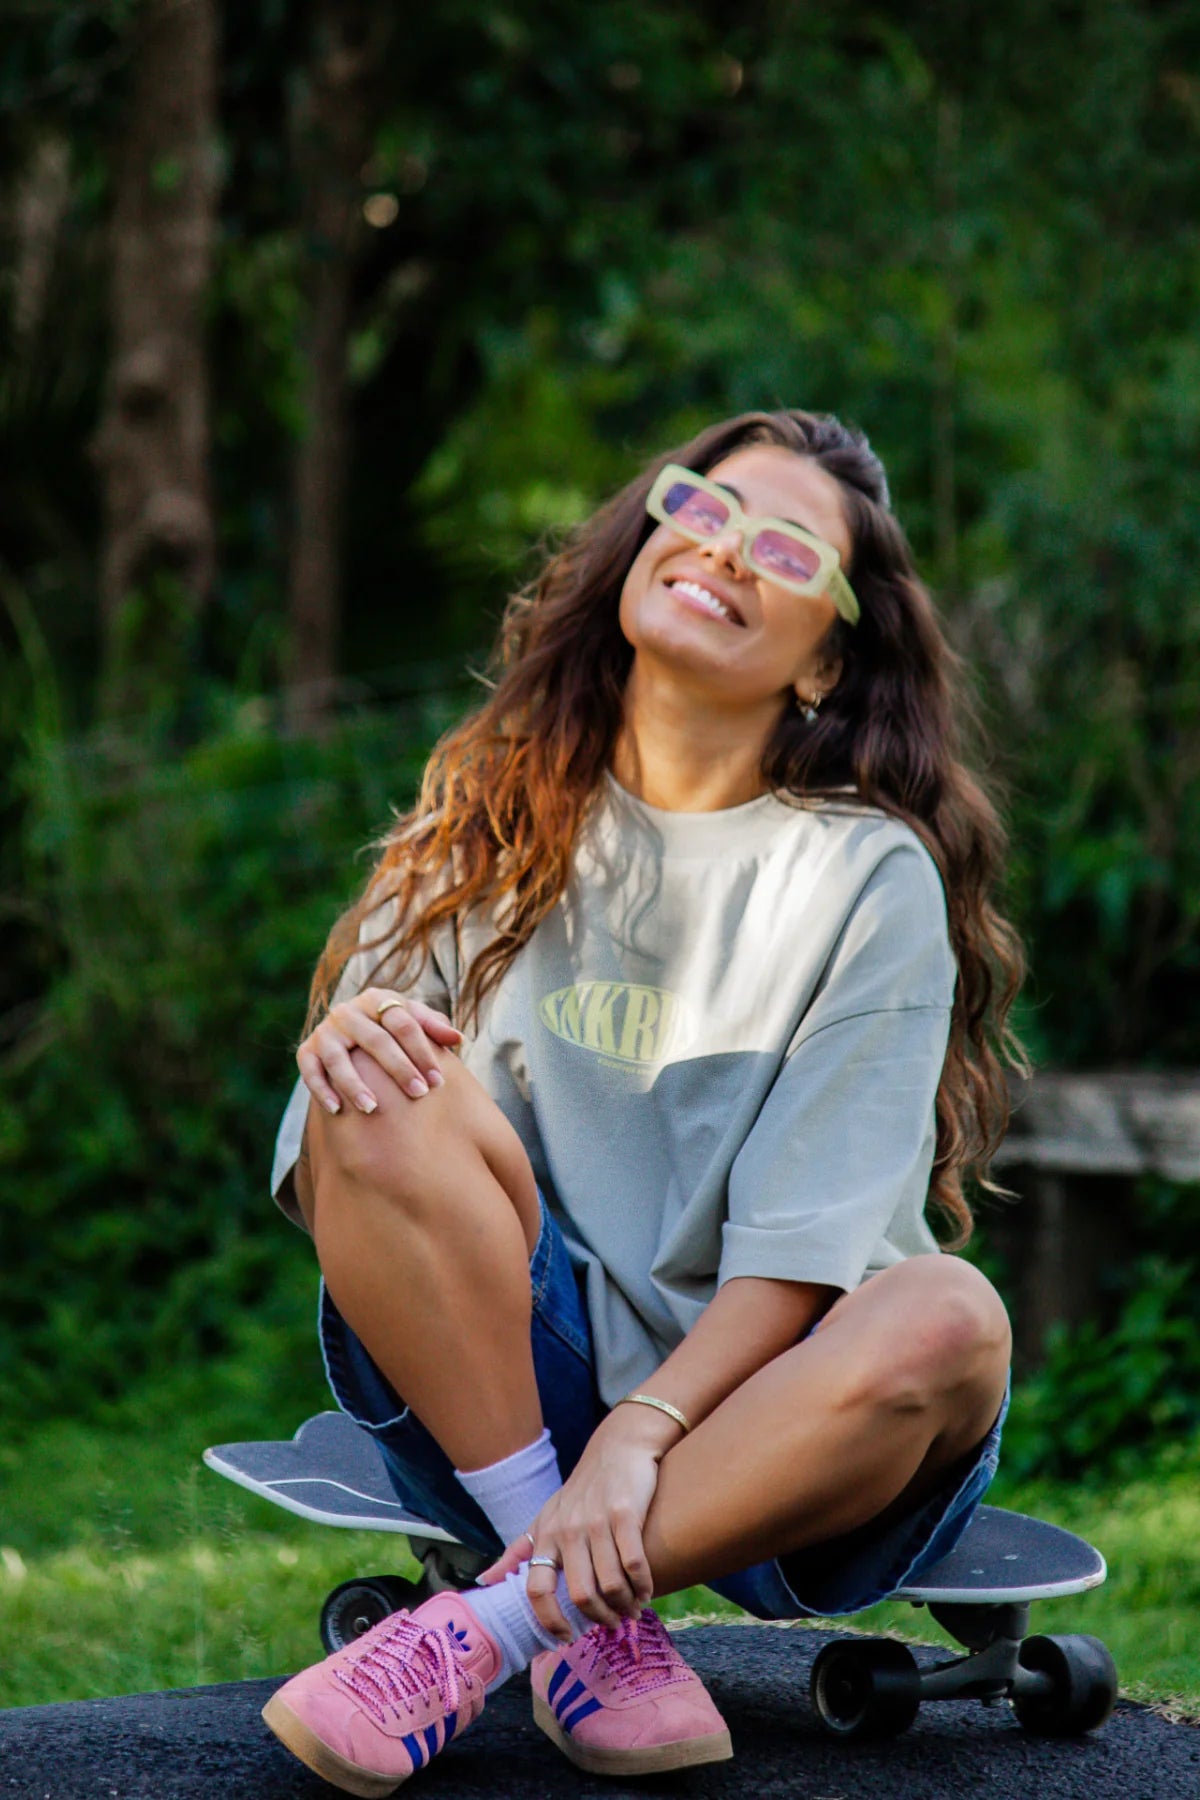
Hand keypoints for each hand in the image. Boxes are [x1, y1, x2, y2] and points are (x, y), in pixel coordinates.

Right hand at [296, 988, 462, 1115]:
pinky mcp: (307, 1050)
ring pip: (339, 1059)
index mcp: (377, 999)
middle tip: (418, 1094)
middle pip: (375, 1040)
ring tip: (372, 1108)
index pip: (403, 1023)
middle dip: (398, 1068)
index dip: (422, 1051)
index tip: (438, 1080)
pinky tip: (337, 1110)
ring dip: (354, 1084)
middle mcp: (348, 1012)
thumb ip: (434, 1028)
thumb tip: (458, 1038)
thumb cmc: (392, 1030)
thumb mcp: (412, 1021)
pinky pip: (311, 1070)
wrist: (351, 1031)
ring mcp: (326, 1031)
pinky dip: (321, 1090)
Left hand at [477, 1418, 664, 1638]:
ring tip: (631, 1609)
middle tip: (612, 1624)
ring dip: (624, 1606)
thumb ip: (518, 1551)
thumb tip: (485, 1580)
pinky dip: (642, 1586)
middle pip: (579, 1594)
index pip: (537, 1589)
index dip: (550, 1620)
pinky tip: (646, 1591)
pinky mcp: (625, 1514)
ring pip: (610, 1584)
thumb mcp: (545, 1516)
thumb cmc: (580, 1489)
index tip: (565, 1637)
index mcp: (545, 1535)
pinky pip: (634, 1563)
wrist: (617, 1448)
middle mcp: (567, 1530)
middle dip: (599, 1618)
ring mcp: (596, 1522)